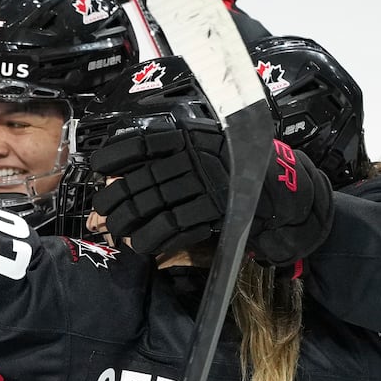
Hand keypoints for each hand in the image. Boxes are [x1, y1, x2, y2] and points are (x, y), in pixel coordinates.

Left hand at [89, 112, 332, 263]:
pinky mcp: (214, 210)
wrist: (280, 191)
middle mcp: (195, 157)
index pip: (144, 142)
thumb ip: (173, 151)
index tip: (100, 166)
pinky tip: (141, 245)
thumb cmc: (237, 170)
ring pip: (152, 205)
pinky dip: (152, 237)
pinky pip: (174, 225)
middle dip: (115, 199)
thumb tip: (125, 169)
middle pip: (141, 180)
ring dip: (128, 222)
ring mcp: (205, 184)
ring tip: (116, 230)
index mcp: (191, 136)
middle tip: (103, 211)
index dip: (116, 155)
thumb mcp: (206, 147)